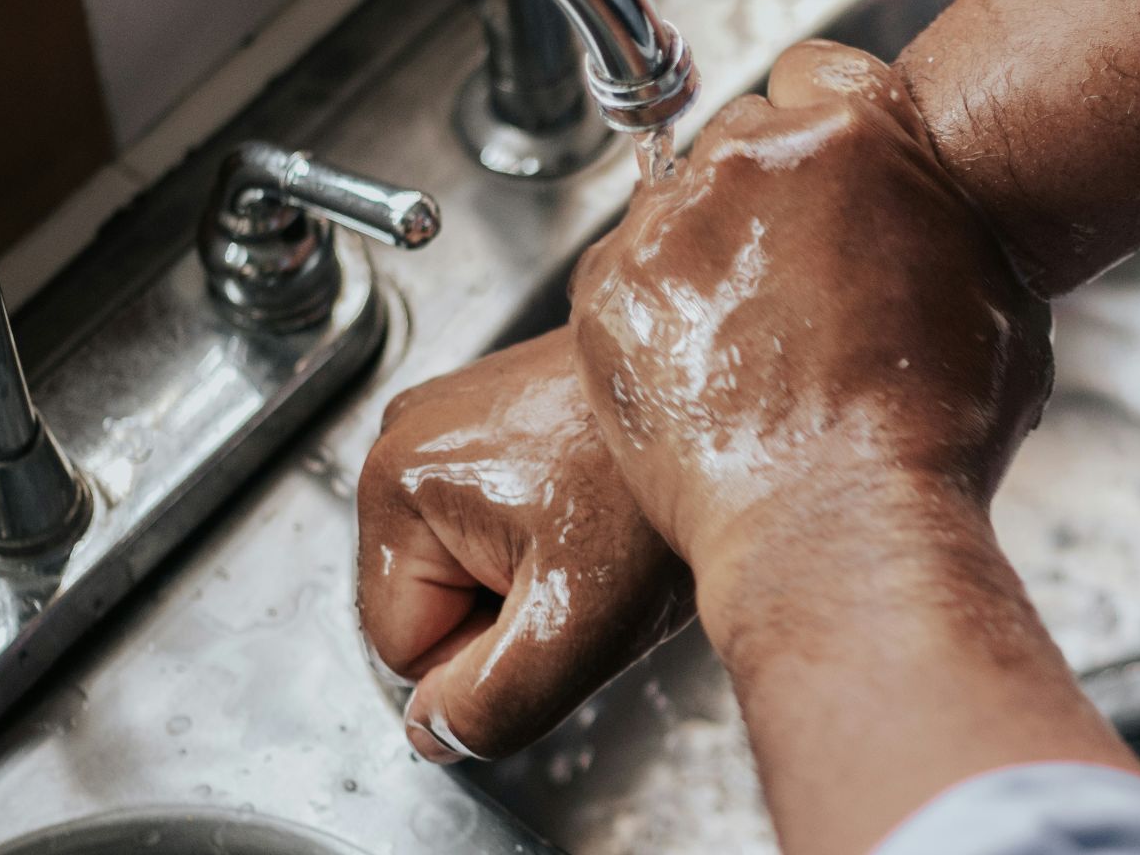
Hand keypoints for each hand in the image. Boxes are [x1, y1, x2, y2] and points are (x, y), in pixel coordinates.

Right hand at [356, 328, 691, 762]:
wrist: (743, 406)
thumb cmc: (662, 490)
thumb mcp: (577, 627)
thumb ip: (489, 703)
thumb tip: (436, 732)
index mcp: (396, 482)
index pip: (402, 651)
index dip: (484, 663)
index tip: (557, 612)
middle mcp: (409, 435)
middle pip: (433, 605)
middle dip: (510, 616)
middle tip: (589, 574)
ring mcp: (457, 418)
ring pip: (471, 568)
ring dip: (536, 578)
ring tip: (602, 538)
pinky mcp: (502, 415)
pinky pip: (503, 522)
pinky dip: (556, 534)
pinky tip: (606, 509)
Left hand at [570, 43, 1135, 854]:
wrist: (839, 527)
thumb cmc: (933, 434)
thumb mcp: (1001, 304)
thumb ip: (951, 227)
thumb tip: (944, 223)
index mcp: (859, 133)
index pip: (815, 70)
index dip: (821, 133)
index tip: (824, 181)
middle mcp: (754, 155)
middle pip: (742, 136)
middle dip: (764, 197)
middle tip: (794, 283)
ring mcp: (671, 220)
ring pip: (678, 206)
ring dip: (706, 255)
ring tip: (751, 345)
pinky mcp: (608, 290)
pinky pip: (624, 274)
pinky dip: (654, 314)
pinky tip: (704, 373)